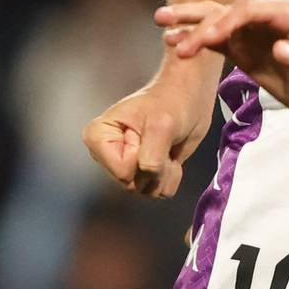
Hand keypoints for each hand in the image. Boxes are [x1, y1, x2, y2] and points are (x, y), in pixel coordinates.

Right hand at [83, 70, 214, 199]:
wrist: (190, 97)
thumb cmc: (172, 102)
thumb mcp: (161, 126)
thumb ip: (151, 156)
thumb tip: (147, 175)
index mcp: (98, 138)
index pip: (122, 171)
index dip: (142, 157)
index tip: (147, 133)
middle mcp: (106, 156)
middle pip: (131, 184)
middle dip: (155, 168)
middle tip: (163, 141)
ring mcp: (124, 166)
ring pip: (145, 190)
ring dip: (164, 172)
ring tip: (167, 146)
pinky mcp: (142, 173)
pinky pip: (159, 192)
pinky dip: (171, 176)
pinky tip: (170, 155)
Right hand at [158, 0, 288, 122]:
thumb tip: (279, 49)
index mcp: (285, 15)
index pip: (250, 11)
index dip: (227, 21)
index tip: (207, 37)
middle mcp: (264, 18)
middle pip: (227, 10)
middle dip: (199, 17)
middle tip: (168, 25)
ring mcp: (251, 33)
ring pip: (216, 20)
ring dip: (190, 21)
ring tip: (161, 22)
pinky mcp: (243, 49)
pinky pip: (215, 40)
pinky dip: (195, 39)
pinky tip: (171, 40)